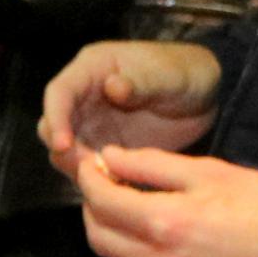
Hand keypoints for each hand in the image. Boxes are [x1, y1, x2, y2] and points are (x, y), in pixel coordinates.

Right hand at [42, 39, 223, 172]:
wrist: (205, 96)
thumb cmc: (185, 73)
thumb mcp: (169, 75)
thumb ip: (142, 82)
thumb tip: (113, 86)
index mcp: (92, 69)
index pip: (59, 92)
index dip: (56, 118)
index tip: (63, 144)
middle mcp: (83, 97)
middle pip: (52, 125)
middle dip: (63, 149)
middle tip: (89, 170)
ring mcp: (92, 124)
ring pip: (65, 149)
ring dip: (77, 167)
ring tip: (106, 181)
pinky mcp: (105, 147)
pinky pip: (89, 165)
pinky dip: (96, 179)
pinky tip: (116, 187)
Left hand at [75, 145, 257, 256]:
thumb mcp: (212, 172)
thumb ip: (152, 166)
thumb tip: (108, 158)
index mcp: (167, 223)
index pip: (101, 201)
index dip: (89, 179)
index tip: (93, 166)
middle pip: (98, 237)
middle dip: (94, 208)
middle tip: (108, 189)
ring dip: (115, 238)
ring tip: (134, 217)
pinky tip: (163, 247)